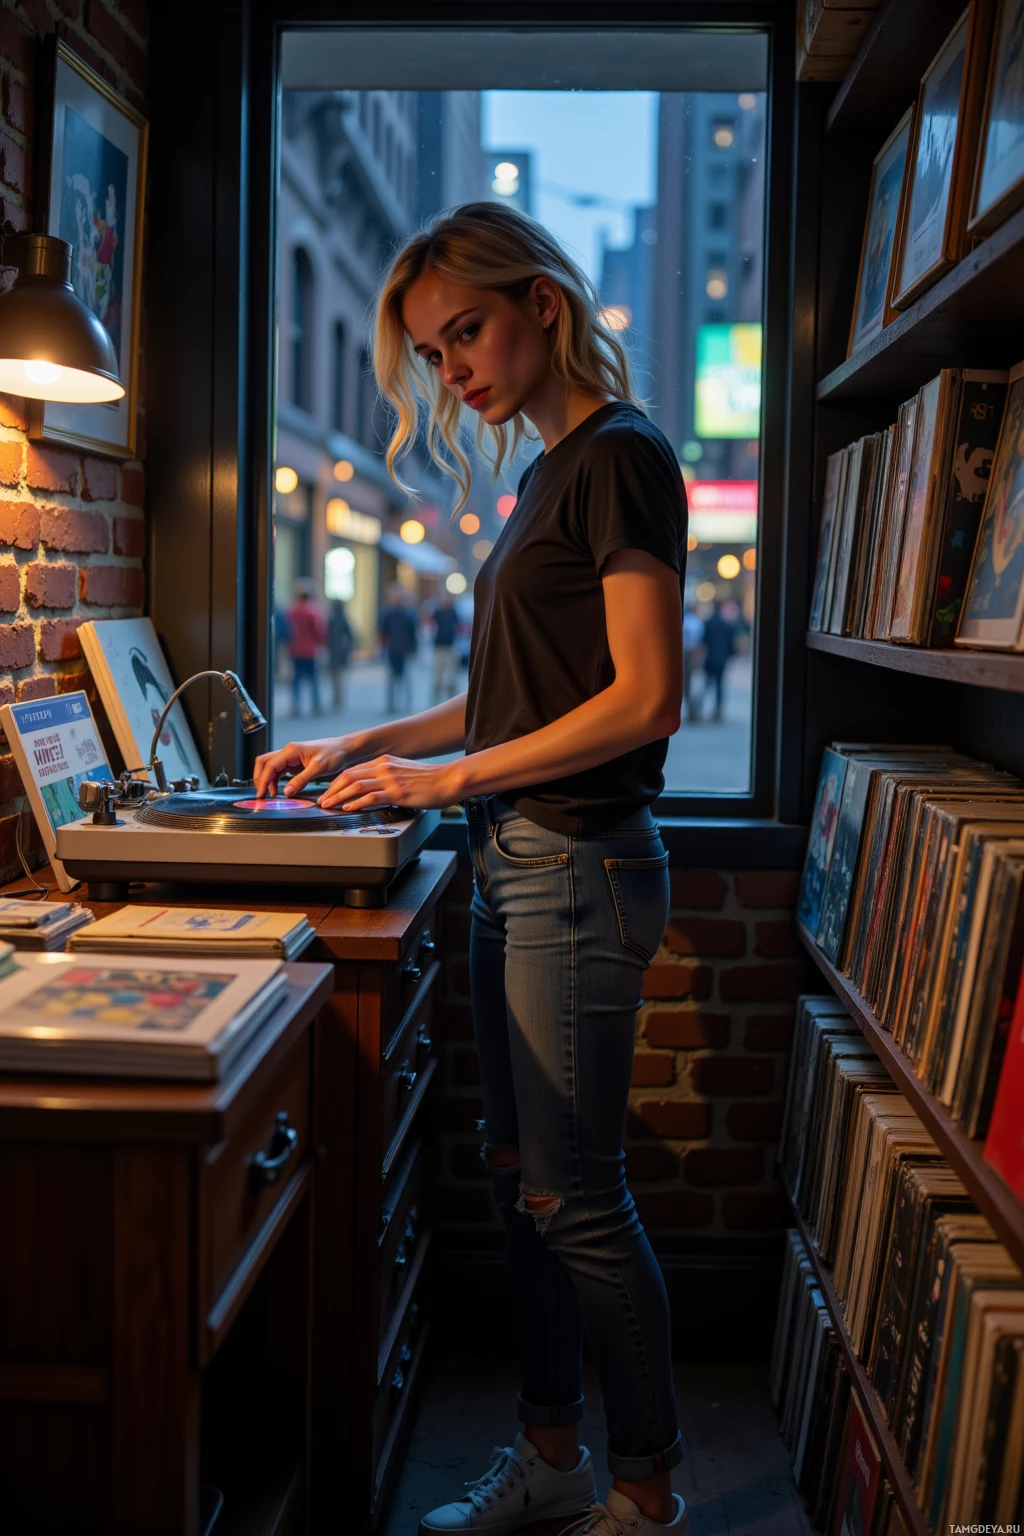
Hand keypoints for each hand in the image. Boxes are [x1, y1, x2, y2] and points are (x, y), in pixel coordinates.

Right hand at [252, 736, 349, 798]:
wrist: (344, 749)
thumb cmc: (334, 753)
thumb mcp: (319, 768)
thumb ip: (301, 780)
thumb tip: (286, 792)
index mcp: (291, 750)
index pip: (269, 765)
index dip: (263, 780)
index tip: (261, 794)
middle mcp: (288, 752)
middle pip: (264, 763)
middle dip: (260, 778)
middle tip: (262, 794)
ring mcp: (290, 757)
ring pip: (270, 767)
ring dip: (267, 780)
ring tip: (271, 795)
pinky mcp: (294, 763)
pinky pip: (279, 771)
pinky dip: (275, 780)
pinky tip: (279, 790)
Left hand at [317, 755, 461, 811]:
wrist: (449, 779)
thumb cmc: (431, 780)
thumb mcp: (404, 772)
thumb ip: (388, 777)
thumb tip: (376, 789)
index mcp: (384, 762)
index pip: (353, 770)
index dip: (337, 782)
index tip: (328, 791)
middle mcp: (384, 767)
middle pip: (349, 776)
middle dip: (332, 789)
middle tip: (322, 800)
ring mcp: (390, 779)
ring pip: (356, 786)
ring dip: (338, 797)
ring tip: (328, 806)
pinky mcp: (397, 792)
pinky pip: (371, 797)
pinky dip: (356, 803)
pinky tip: (348, 808)